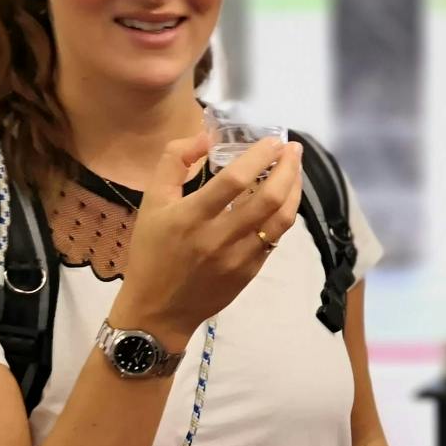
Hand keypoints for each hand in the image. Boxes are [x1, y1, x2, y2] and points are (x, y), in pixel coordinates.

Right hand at [116, 133, 303, 343]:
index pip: (235, 180)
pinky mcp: (250, 272)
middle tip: (293, 150)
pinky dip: (284, 214)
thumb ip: (173, 162)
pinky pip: (275, 238)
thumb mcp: (151, 202)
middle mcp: (218, 237)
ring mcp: (239, 257)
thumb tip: (206, 136)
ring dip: (294, 190)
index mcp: (190, 217)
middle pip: (268, 198)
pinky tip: (284, 198)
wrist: (158, 309)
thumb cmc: (152, 251)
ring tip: (295, 170)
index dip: (259, 157)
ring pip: (280, 220)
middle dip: (288, 169)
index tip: (273, 141)